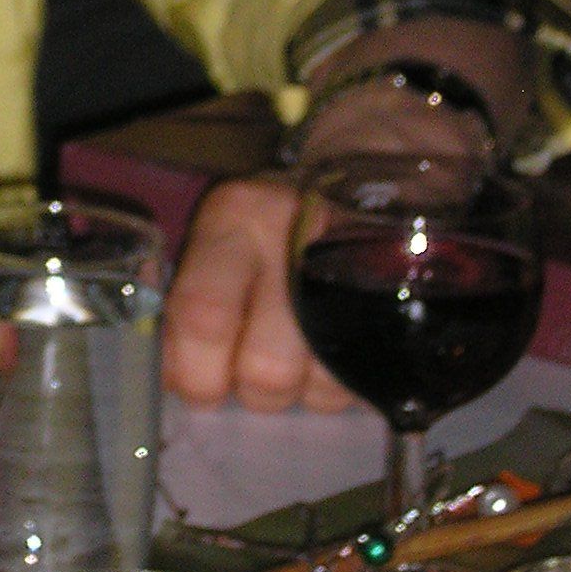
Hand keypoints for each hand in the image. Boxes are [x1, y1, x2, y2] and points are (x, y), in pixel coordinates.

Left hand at [163, 13, 536, 411]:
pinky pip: (359, 384)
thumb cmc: (267, 229)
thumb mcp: (215, 242)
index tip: (197, 384)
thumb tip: (170, 376)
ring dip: (300, 392)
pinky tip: (328, 354)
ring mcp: (358, 268)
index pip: (203, 314)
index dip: (193, 371)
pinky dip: (338, 384)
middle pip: (267, 368)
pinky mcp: (400, 305)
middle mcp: (297, 236)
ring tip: (295, 355)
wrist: (364, 179)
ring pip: (318, 387)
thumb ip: (184, 304)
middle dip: (253, 391)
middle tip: (250, 374)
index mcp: (236, 217)